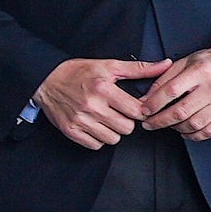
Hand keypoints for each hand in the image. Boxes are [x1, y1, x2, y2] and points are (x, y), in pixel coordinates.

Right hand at [32, 58, 167, 150]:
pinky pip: (95, 145)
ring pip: (113, 139)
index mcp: (103, 88)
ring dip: (113, 131)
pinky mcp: (70, 131)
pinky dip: (98, 138)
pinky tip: (95, 126)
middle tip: (119, 113)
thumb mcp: (109, 65)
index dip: (139, 111)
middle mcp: (91, 105)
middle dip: (127, 122)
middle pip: (127, 128)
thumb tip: (165, 65)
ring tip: (106, 119)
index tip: (134, 108)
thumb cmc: (78, 72)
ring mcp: (80, 120)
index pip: (136, 111)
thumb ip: (139, 68)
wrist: (45, 79)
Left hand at [135, 46, 210, 141]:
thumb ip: (165, 78)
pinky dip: (193, 135)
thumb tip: (146, 97)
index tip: (144, 110)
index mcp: (201, 71)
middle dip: (160, 121)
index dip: (154, 103)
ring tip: (168, 124)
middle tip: (149, 124)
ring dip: (175, 128)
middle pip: (181, 111)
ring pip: (194, 124)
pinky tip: (185, 131)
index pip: (171, 91)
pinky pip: (209, 131)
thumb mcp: (187, 61)